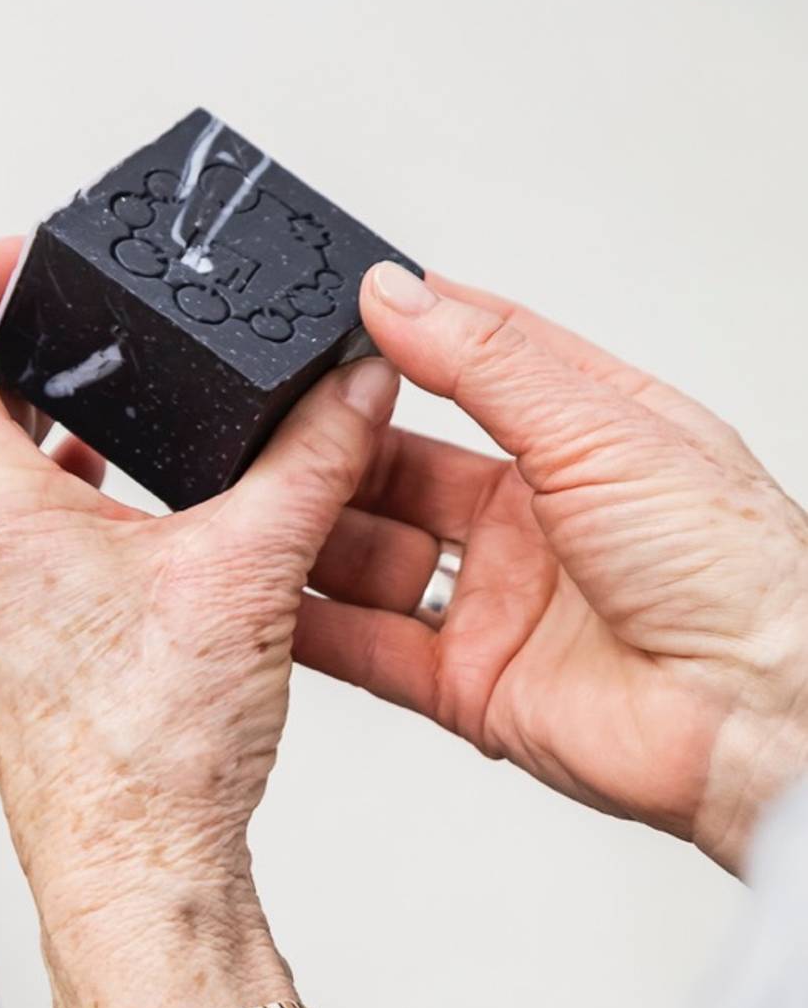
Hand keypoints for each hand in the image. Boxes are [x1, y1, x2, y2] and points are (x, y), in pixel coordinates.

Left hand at [0, 239, 397, 1007]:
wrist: (136, 881)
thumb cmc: (152, 759)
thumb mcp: (249, 575)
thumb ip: (309, 461)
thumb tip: (353, 387)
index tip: (36, 261)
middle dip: (30, 341)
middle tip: (102, 319)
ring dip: (57, 423)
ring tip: (137, 403)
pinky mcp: (17, 649)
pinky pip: (24, 539)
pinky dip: (76, 498)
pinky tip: (152, 515)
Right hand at [298, 262, 807, 873]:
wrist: (750, 713)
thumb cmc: (731, 571)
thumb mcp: (602, 427)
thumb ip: (487, 363)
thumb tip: (398, 294)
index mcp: (588, 436)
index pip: (479, 364)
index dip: (407, 336)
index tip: (334, 313)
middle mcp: (539, 519)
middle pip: (408, 466)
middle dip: (342, 444)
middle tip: (279, 423)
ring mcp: (501, 602)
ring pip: (379, 555)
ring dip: (319, 532)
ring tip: (258, 502)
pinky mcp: (468, 684)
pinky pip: (369, 649)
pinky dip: (315, 627)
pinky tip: (266, 593)